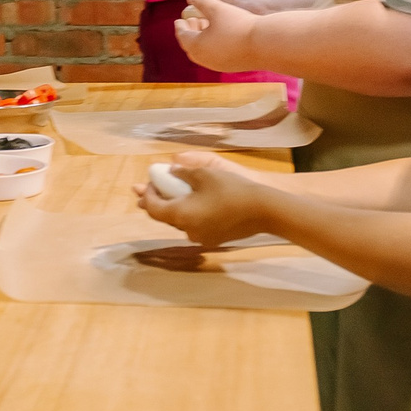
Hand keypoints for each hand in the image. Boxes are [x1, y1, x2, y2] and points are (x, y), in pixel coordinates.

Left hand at [136, 152, 274, 246]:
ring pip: (181, 222)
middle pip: (166, 217)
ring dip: (176, 208)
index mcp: (180, 215)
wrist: (263, 210)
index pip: (153, 208)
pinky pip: (196, 226)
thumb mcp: (204, 174)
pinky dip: (191, 215)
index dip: (147, 195)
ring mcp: (202, 238)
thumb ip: (182, 173)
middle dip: (159, 201)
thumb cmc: (231, 188)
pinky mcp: (215, 240)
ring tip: (176, 194)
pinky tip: (197, 204)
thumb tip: (170, 171)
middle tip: (155, 188)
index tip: (151, 182)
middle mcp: (188, 231)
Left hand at [174, 0, 262, 72]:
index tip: (179, 19)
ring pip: (203, 52)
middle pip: (191, 46)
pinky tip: (221, 36)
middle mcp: (204, 59)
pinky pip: (215, 57)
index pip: (183, 35)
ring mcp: (217, 66)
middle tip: (191, 21)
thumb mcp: (217, 6)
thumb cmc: (239, 23)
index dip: (180, 26)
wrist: (264, 44)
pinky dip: (211, 46)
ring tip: (206, 26)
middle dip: (190, 32)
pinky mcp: (230, 68)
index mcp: (196, 45)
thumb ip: (200, 1)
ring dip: (201, 39)